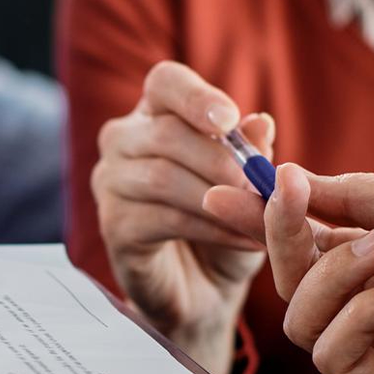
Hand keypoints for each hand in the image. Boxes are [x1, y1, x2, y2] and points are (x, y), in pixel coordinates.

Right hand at [91, 60, 274, 373]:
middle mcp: (123, 140)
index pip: (165, 82)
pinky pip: (163, 219)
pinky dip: (212, 229)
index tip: (229, 120)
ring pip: (162, 177)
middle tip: (262, 186)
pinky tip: (245, 240)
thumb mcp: (250, 187)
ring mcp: (111, 183)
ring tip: (261, 218)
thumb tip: (259, 123)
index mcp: (156, 115)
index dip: (195, 97)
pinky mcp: (113, 226)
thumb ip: (252, 154)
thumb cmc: (226, 225)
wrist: (206, 291)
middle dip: (221, 160)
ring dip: (220, 198)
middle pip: (165, 133)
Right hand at [202, 165, 373, 373]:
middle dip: (285, 236)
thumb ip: (353, 198)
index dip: (267, 222)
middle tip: (289, 196)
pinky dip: (360, 313)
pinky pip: (332, 354)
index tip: (225, 192)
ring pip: (302, 318)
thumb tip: (290, 181)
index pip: (309, 247)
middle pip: (293, 283)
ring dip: (334, 273)